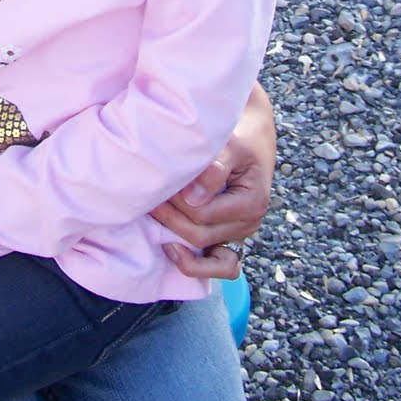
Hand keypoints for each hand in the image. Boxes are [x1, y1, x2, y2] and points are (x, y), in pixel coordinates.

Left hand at [154, 83, 275, 280]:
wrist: (251, 134)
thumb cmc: (240, 134)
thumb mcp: (232, 144)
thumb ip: (215, 168)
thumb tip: (193, 198)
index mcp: (252, 203)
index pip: (203, 214)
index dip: (176, 202)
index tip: (159, 181)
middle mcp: (248, 223)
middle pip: (199, 235)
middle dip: (169, 216)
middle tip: (148, 193)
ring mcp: (238, 233)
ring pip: (201, 249)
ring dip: (173, 233)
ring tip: (152, 210)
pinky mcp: (227, 234)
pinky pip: (217, 265)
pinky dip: (194, 264)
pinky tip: (170, 248)